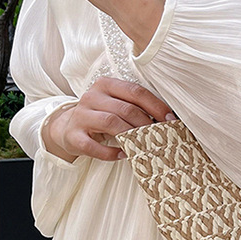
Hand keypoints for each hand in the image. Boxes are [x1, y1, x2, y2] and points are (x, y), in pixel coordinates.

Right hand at [42, 77, 174, 162]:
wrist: (68, 127)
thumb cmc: (102, 115)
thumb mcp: (117, 104)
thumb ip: (137, 106)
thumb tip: (168, 118)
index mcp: (106, 85)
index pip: (135, 91)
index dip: (156, 105)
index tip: (171, 119)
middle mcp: (92, 96)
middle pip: (125, 109)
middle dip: (146, 123)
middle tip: (160, 135)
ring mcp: (80, 115)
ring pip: (111, 123)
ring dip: (132, 135)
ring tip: (144, 145)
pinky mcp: (73, 135)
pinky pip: (93, 146)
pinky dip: (110, 152)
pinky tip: (123, 154)